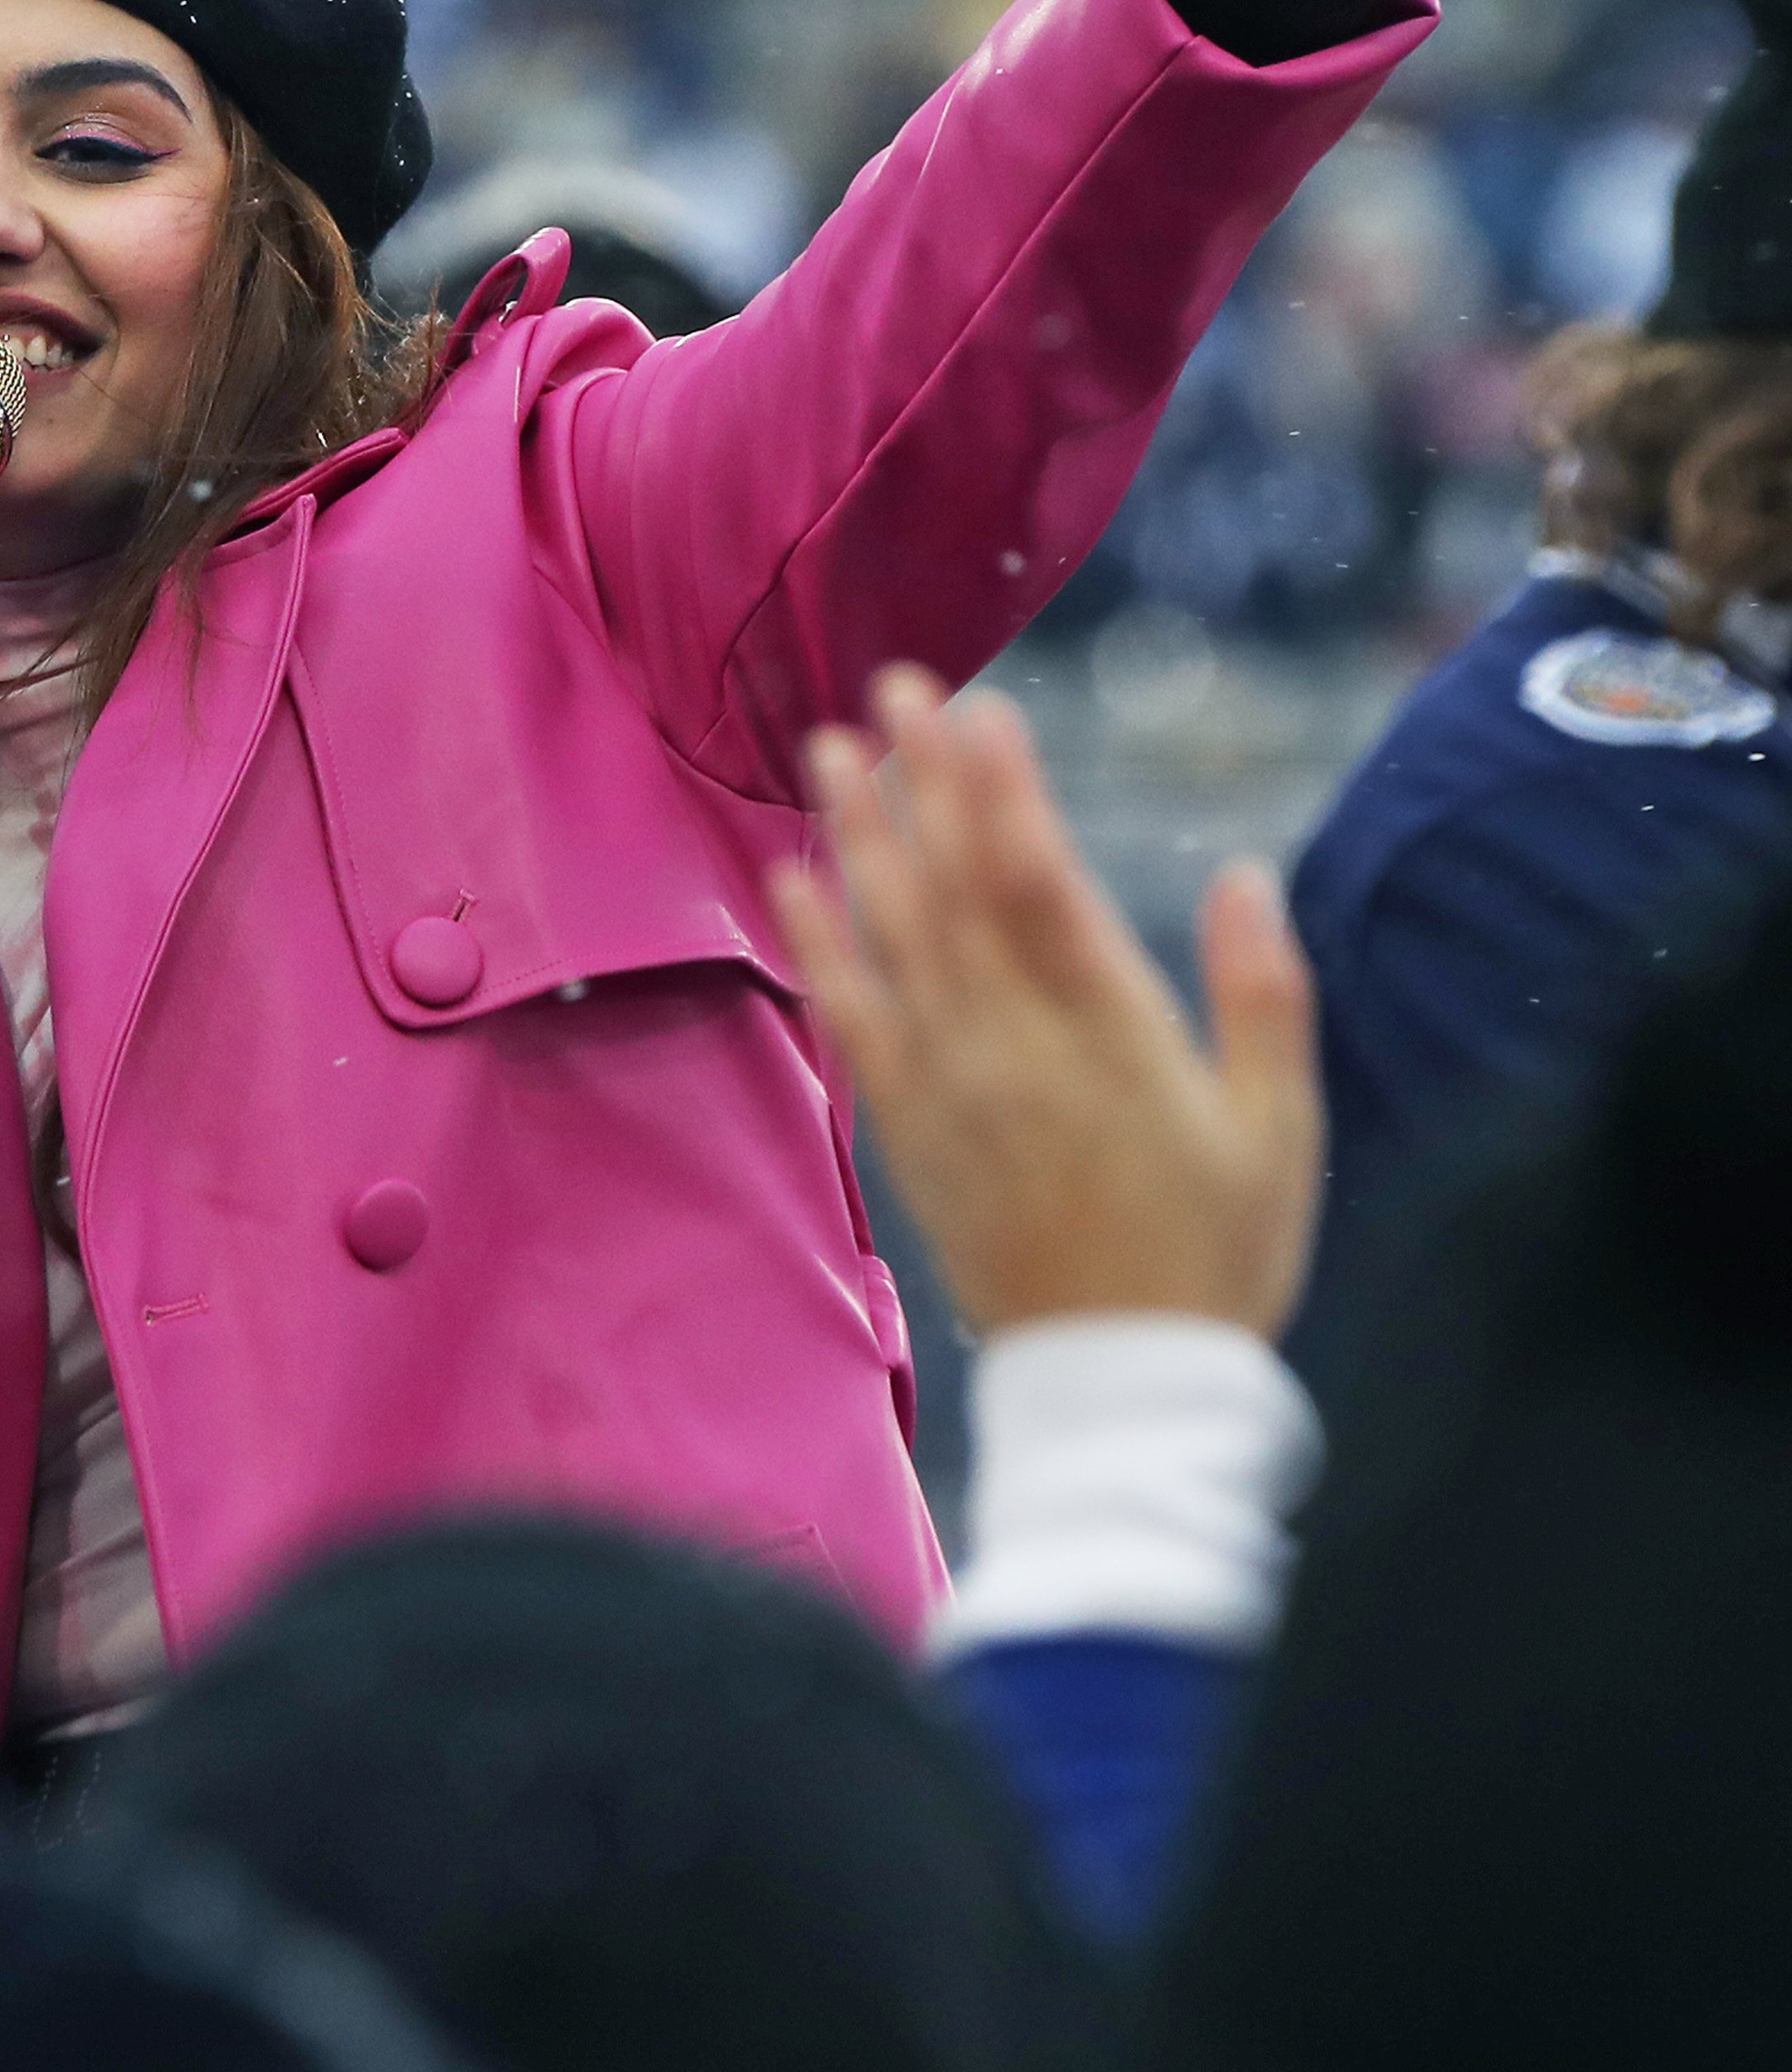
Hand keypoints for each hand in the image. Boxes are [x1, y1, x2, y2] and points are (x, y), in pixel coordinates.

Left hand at [768, 665, 1321, 1341]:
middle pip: (956, 888)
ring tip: (831, 749)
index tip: (982, 710)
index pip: (1043, 885)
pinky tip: (791, 879)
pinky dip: (819, 946)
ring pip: (895, 937)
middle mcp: (1019, 1050)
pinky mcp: (913, 1131)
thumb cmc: (1220, 1254)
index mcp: (1114, 1038)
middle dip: (924, 782)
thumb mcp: (1280, 1129)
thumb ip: (1263, 996)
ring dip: (860, 836)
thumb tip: (1244, 873)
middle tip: (892, 686)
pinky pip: (854, 1022)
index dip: (1006, 791)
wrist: (1125, 1385)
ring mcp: (956, 1089)